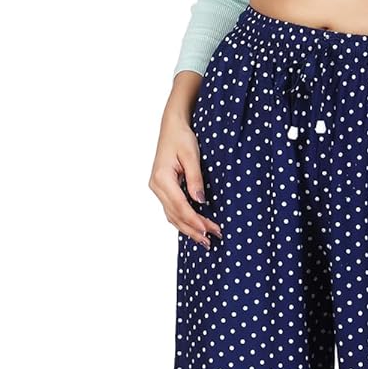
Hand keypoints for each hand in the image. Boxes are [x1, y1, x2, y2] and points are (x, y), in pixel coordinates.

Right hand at [150, 107, 222, 246]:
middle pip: (175, 215)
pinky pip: (172, 210)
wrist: (172, 127)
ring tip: (204, 240)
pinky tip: (194, 228)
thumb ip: (195, 178)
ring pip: (172, 215)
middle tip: (210, 241)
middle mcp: (157, 187)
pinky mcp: (163, 189)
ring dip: (188, 228)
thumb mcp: (192, 155)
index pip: (180, 206)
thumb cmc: (181, 138)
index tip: (209, 229)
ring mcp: (158, 189)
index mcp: (162, 179)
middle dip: (193, 229)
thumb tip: (200, 201)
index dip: (195, 220)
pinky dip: (183, 220)